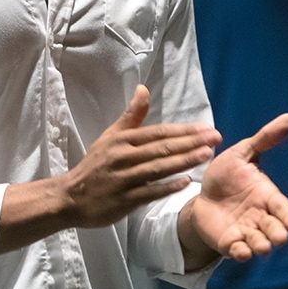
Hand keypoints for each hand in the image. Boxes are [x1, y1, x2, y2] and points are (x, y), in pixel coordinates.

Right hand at [64, 85, 221, 227]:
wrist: (71, 196)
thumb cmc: (95, 165)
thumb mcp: (110, 136)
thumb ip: (131, 116)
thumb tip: (143, 88)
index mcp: (122, 140)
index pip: (158, 132)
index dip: (183, 130)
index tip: (206, 128)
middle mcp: (123, 156)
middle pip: (162, 147)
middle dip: (191, 142)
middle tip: (216, 138)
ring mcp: (123, 178)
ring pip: (158, 168)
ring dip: (184, 161)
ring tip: (207, 155)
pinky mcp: (123, 200)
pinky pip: (148, 192)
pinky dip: (167, 187)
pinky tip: (186, 183)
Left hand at [189, 114, 287, 261]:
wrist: (202, 196)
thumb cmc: (227, 176)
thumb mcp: (242, 154)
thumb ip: (265, 140)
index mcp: (267, 197)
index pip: (284, 209)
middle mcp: (261, 218)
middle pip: (275, 230)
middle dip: (277, 234)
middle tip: (278, 237)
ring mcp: (246, 232)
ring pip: (259, 244)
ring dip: (260, 246)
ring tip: (260, 246)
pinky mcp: (230, 243)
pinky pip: (238, 251)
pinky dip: (240, 253)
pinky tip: (240, 250)